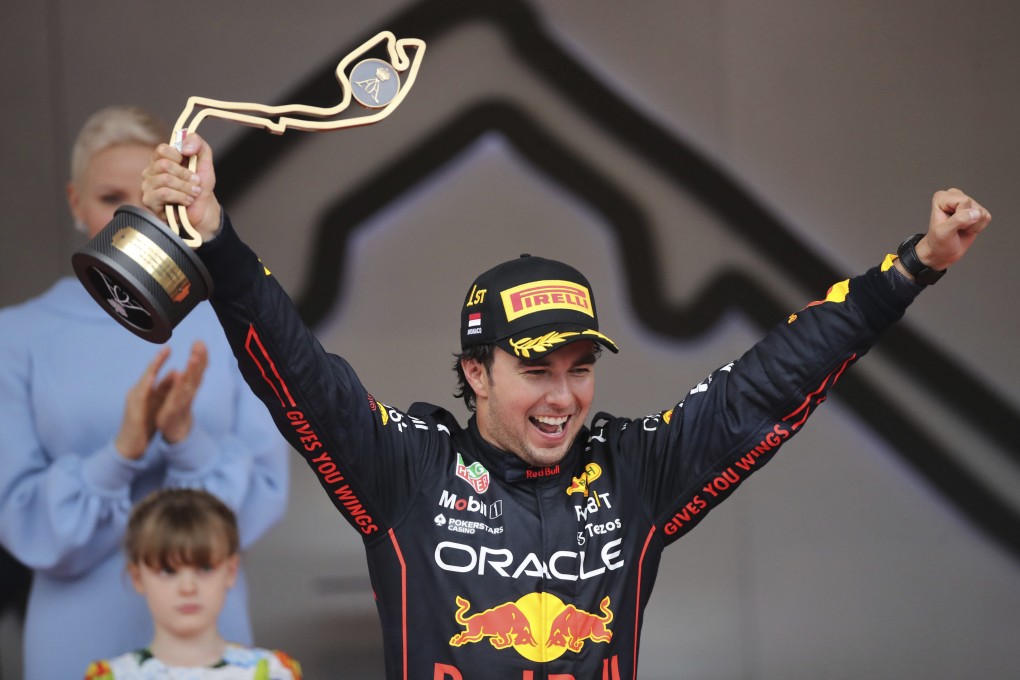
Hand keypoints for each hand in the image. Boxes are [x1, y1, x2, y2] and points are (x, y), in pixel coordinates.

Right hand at [114, 342, 207, 458]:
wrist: (130, 445)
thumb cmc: (143, 424)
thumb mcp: (156, 404)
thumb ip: (164, 389)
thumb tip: (175, 372)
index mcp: (143, 391)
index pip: (153, 372)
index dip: (161, 360)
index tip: (169, 347)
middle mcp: (136, 393)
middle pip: (148, 373)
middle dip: (157, 360)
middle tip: (167, 347)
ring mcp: (133, 402)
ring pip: (143, 383)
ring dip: (152, 370)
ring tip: (160, 358)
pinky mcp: (133, 412)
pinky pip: (140, 398)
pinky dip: (145, 387)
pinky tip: (151, 379)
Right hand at [141, 131, 221, 240]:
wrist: (203, 208)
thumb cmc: (200, 185)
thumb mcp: (205, 160)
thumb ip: (198, 144)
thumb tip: (184, 146)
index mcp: (161, 159)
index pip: (162, 149)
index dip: (179, 156)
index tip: (189, 164)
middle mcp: (151, 171)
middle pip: (164, 165)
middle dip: (186, 174)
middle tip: (196, 182)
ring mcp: (148, 185)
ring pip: (165, 179)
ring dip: (186, 187)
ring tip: (194, 193)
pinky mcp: (149, 200)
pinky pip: (164, 193)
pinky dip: (181, 196)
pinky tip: (187, 201)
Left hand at [154, 341, 207, 443]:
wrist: (175, 431)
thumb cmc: (177, 408)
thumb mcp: (182, 391)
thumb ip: (185, 378)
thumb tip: (186, 363)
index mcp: (189, 386)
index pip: (197, 368)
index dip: (200, 356)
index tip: (201, 342)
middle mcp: (189, 391)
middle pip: (196, 373)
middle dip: (199, 358)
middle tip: (201, 344)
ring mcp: (183, 400)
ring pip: (189, 382)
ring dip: (192, 369)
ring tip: (193, 356)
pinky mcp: (174, 408)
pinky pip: (178, 395)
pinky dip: (179, 385)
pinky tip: (180, 375)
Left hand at [909, 188, 991, 273]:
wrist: (943, 252)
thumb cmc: (938, 242)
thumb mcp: (944, 232)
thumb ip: (959, 220)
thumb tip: (976, 213)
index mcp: (942, 197)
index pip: (963, 201)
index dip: (960, 216)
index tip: (949, 224)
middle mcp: (954, 196)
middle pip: (973, 206)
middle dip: (967, 222)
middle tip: (955, 228)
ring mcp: (966, 203)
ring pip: (981, 212)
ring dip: (973, 226)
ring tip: (960, 229)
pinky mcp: (976, 211)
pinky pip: (987, 217)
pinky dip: (978, 227)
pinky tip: (967, 229)